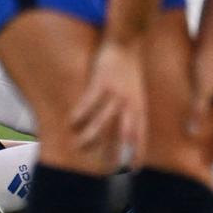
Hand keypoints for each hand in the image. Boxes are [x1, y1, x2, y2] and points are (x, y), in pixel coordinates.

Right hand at [76, 40, 147, 169]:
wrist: (127, 41)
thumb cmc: (129, 69)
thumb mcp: (136, 92)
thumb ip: (130, 110)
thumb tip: (121, 129)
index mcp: (139, 107)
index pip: (141, 136)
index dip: (137, 154)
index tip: (132, 170)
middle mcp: (129, 103)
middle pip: (124, 134)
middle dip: (115, 152)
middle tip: (105, 169)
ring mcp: (116, 93)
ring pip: (104, 121)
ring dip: (91, 136)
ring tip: (79, 147)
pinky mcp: (102, 81)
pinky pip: (89, 102)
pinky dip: (80, 114)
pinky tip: (71, 122)